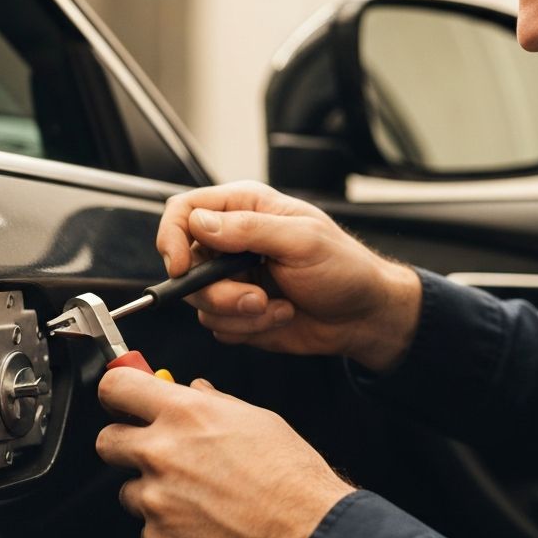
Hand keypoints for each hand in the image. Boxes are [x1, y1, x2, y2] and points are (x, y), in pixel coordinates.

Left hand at [95, 368, 352, 537]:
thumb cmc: (289, 476)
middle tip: (158, 452)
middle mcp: (161, 454)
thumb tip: (195, 391)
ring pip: (132, 491)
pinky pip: (150, 531)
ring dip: (156, 493)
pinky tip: (207, 526)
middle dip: (126, 444)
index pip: (117, 386)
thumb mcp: (257, 419)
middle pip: (106, 441)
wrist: (306, 533)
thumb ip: (214, 403)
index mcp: (185, 414)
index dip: (118, 392)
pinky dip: (171, 530)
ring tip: (202, 499)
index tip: (124, 400)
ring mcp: (156, 501)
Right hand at [157, 181, 421, 370]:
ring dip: (239, 313)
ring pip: (200, 302)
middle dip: (218, 291)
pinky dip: (248, 329)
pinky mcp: (239, 311)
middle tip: (256, 298)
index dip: (172, 237)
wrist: (364, 315)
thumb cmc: (345, 268)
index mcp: (246, 208)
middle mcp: (233, 241)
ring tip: (277, 306)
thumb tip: (200, 224)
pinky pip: (219, 326)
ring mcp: (234, 278)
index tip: (182, 267)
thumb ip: (249, 229)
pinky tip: (280, 316)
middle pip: (185, 264)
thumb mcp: (302, 240)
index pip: (184, 210)